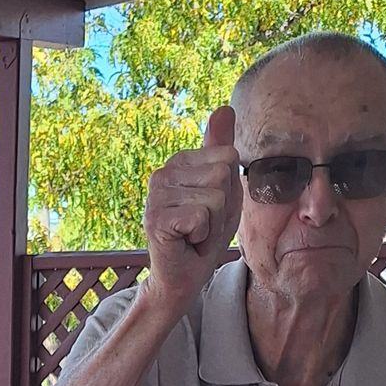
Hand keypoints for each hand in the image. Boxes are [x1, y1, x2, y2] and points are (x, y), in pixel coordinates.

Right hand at [143, 106, 241, 316]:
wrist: (182, 278)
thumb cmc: (203, 235)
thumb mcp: (223, 189)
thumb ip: (221, 149)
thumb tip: (225, 108)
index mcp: (179, 162)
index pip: (228, 157)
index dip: (229, 190)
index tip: (211, 210)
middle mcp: (163, 173)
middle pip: (223, 175)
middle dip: (222, 208)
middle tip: (204, 226)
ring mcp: (156, 195)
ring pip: (214, 197)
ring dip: (213, 225)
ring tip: (195, 235)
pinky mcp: (156, 218)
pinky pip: (202, 217)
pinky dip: (202, 236)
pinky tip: (186, 242)